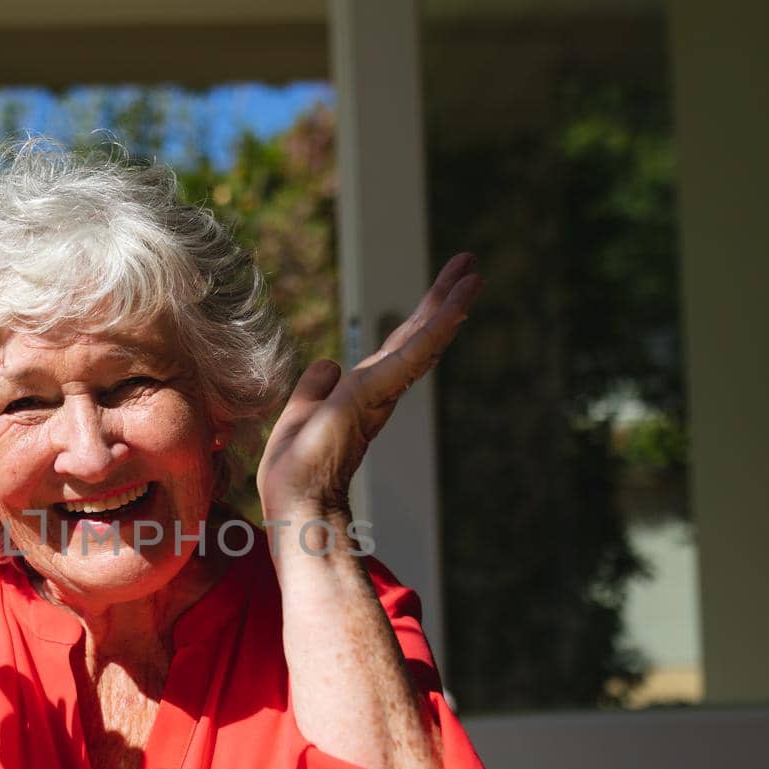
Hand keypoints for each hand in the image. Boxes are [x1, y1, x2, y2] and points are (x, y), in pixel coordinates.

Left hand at [256, 253, 481, 524]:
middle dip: (443, 300)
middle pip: (418, 335)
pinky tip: (455, 308)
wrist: (297, 502)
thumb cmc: (296, 472)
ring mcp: (380, 390)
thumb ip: (315, 386)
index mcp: (364, 393)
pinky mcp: (375, 392)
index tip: (443, 293)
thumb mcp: (300, 412)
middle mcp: (379, 389)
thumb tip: (329, 363)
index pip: (398, 347)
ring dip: (448, 305)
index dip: (420, 319)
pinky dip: (434, 330)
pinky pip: (411, 355)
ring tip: (473, 273)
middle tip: (470, 266)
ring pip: (422, 339)